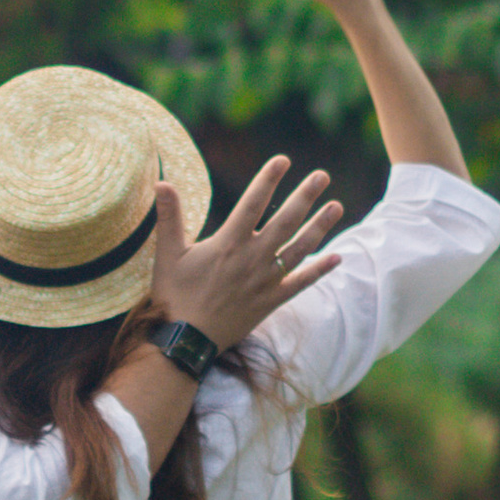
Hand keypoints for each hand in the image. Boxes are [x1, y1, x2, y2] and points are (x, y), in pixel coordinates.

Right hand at [150, 158, 342, 353]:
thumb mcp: (168, 253)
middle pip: (285, 221)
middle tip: (322, 176)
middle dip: (305, 196)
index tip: (283, 160)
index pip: (253, 203)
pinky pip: (301, 283)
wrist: (186, 339)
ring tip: (337, 206)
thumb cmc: (174, 294)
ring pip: (299, 248)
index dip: (268, 179)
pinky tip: (337, 257)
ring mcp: (265, 280)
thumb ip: (169, 216)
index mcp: (228, 242)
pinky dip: (320, 270)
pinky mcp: (271, 301)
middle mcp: (252, 258)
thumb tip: (161, 182)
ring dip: (320, 226)